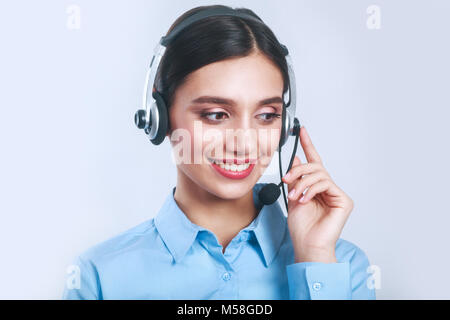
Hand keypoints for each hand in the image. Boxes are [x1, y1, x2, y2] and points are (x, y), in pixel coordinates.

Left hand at [282, 127, 353, 263]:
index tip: (301, 131)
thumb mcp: (293, 197)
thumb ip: (296, 179)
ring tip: (294, 196)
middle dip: (299, 170)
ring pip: (320, 174)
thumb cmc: (301, 227)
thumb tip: (297, 160)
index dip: (308, 145)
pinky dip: (311, 190)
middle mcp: (328, 189)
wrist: (307, 245)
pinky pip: (326, 184)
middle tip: (287, 179)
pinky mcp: (344, 200)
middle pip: (316, 166)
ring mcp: (337, 194)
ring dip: (303, 182)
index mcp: (316, 188)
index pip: (314, 162)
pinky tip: (304, 200)